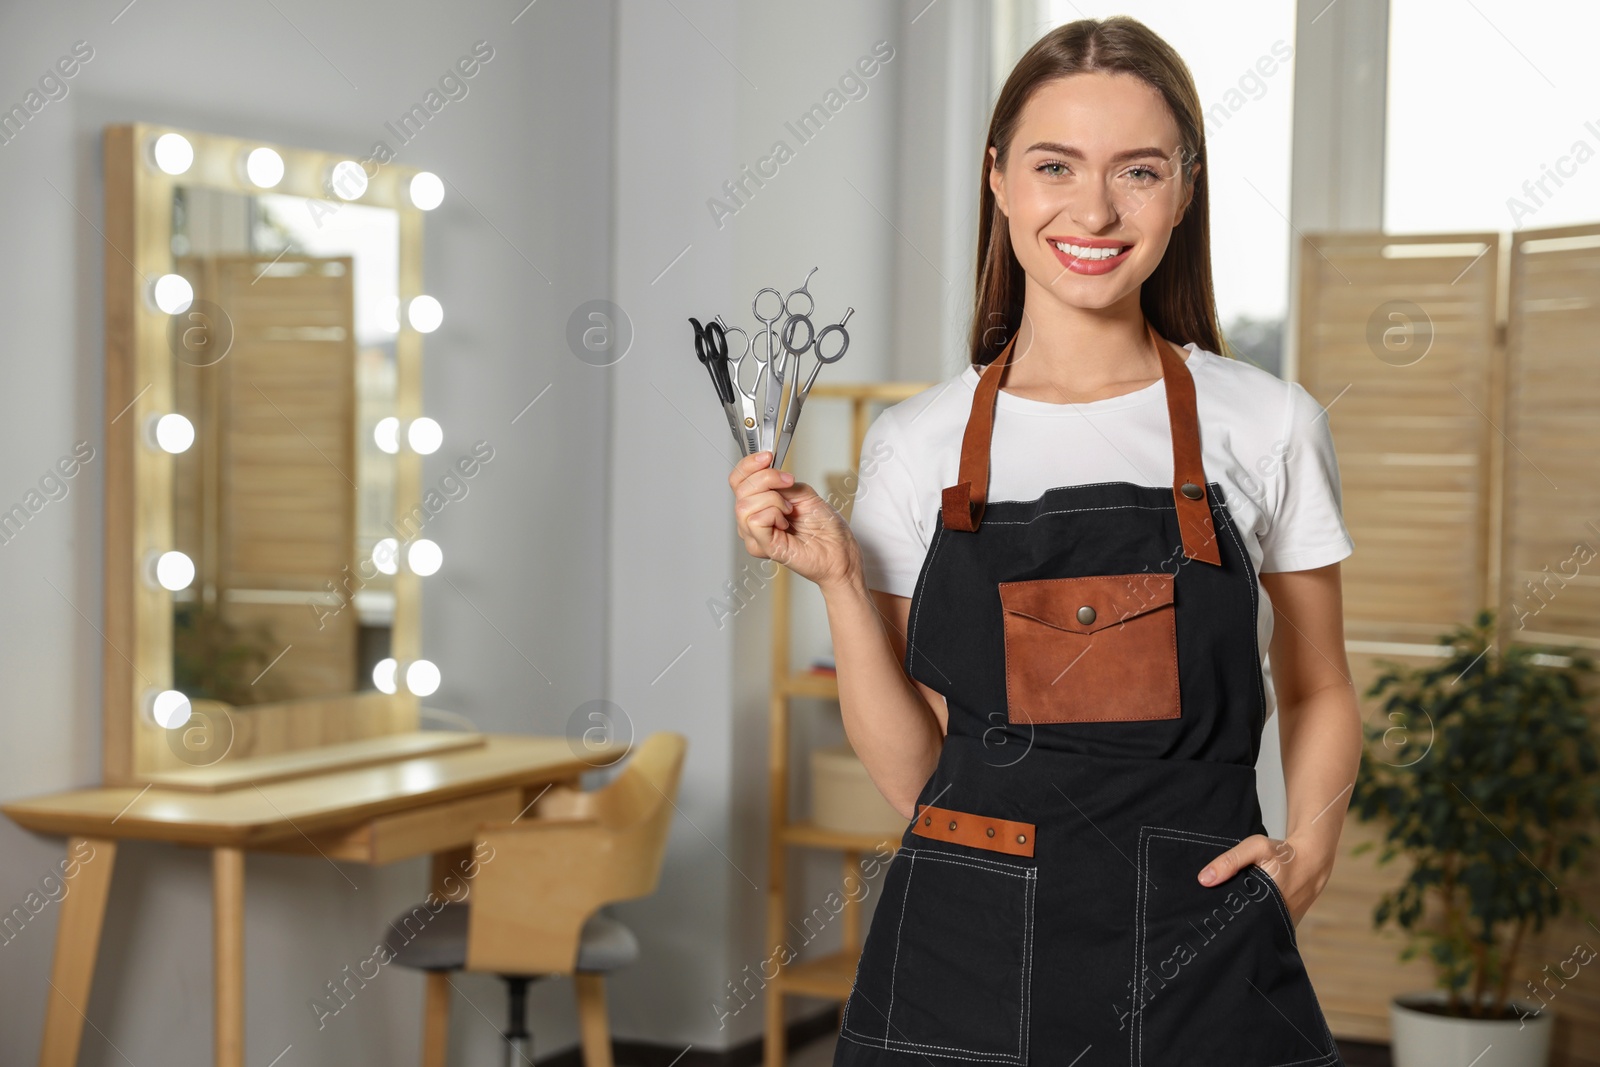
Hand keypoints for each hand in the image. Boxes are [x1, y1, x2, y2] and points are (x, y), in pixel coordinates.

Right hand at [729, 451, 860, 591]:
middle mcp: (752, 519)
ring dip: (772, 499)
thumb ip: (780, 483)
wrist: (839, 551)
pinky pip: (754, 521)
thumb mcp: (802, 493)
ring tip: (790, 510)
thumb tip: (766, 473)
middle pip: (739, 489)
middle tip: (788, 483)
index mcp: (759, 505)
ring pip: (744, 505)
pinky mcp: (762, 547)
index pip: (738, 480)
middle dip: (766, 478)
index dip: (748, 465)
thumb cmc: (825, 528)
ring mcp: (755, 535)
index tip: (767, 457)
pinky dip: (773, 514)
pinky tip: (786, 522)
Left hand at [1196, 834, 1325, 926]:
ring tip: (1224, 915)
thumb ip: (1230, 861)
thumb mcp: (1256, 847)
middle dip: (1228, 922)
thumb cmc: (1283, 853)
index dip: (1220, 918)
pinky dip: (1255, 920)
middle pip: (1243, 927)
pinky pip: (1266, 927)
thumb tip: (1204, 879)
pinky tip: (1243, 912)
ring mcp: (1282, 925)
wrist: (1312, 860)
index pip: (1235, 920)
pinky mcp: (1286, 925)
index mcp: (1265, 903)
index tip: (1205, 915)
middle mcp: (1275, 919)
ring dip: (1242, 922)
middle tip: (1210, 916)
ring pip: (1255, 928)